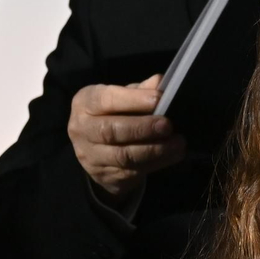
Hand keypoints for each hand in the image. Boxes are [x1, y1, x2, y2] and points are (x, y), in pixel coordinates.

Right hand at [68, 75, 186, 199]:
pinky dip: (156, 163)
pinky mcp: (104, 175)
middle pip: (111, 131)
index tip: (158, 99)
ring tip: (177, 143)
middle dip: (142, 128)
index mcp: (85, 103)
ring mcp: (90, 156)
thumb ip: (140, 90)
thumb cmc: (113, 114)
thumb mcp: (123, 96)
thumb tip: (160, 82)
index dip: (133, 100)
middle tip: (168, 125)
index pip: (106, 99)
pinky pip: (132, 171)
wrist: (96, 149)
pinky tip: (172, 155)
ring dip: (154, 150)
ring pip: (123, 156)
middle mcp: (82, 130)